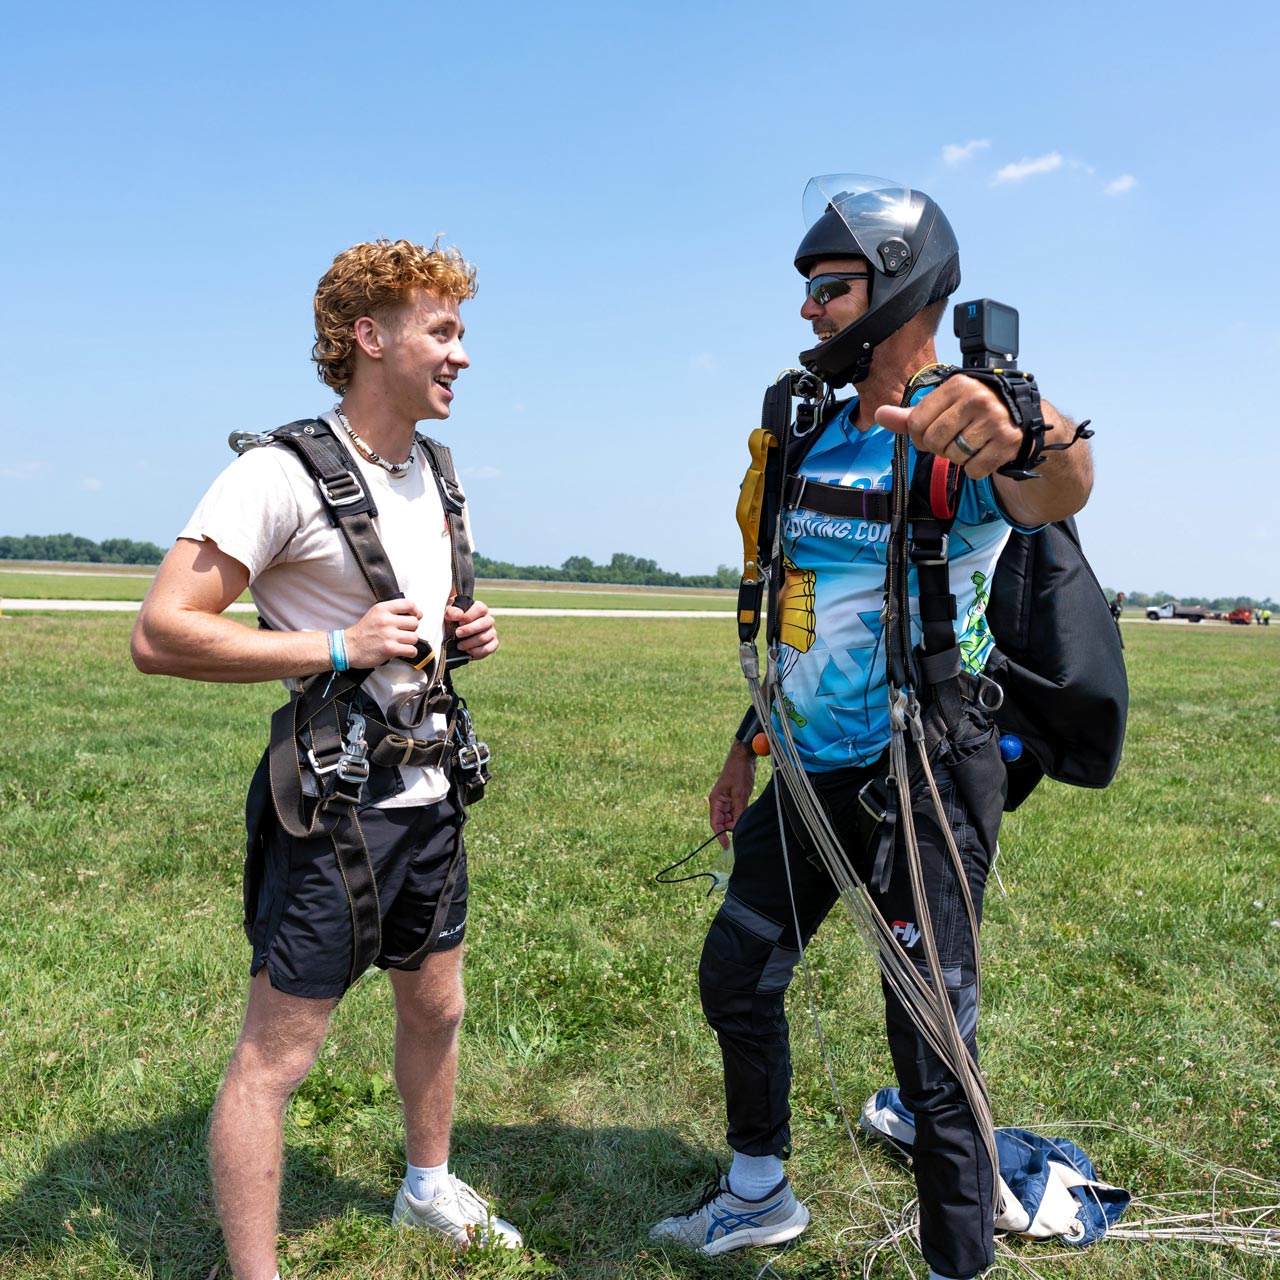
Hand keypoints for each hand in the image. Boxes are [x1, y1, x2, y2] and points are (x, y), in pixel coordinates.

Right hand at [343, 598, 423, 667]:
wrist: (347, 647)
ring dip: (409, 642)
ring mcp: (388, 635)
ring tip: (400, 643)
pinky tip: (403, 651)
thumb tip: (418, 614)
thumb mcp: (375, 614)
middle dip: (411, 629)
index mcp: (382, 609)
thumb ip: (394, 611)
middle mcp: (386, 620)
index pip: (409, 604)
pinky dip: (410, 652)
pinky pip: (412, 650)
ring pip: (414, 637)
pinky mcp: (390, 649)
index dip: (415, 611)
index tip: (413, 617)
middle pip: (414, 622)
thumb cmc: (363, 632)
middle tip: (402, 633)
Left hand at [446, 599, 498, 660]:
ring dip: (469, 643)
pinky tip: (468, 651)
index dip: (470, 615)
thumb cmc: (451, 624)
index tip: (459, 622)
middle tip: (457, 634)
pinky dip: (477, 651)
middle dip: (469, 630)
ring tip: (459, 645)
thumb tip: (460, 614)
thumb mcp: (447, 616)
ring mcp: (492, 632)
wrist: (452, 640)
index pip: (480, 608)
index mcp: (480, 609)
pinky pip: (489, 648)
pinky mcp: (493, 644)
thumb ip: (451, 612)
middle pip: (484, 623)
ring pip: (484, 637)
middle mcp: (488, 620)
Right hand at [709, 741, 755, 849]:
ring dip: (739, 820)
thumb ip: (739, 812)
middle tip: (746, 827)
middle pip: (724, 822)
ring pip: (731, 817)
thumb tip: (738, 829)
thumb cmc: (739, 772)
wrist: (744, 756)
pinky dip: (742, 814)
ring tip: (749, 816)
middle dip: (733, 827)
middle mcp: (719, 802)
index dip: (720, 836)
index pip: (715, 824)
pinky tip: (749, 811)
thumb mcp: (740, 793)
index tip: (728, 847)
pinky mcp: (734, 797)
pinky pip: (736, 811)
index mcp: (716, 801)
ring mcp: (727, 800)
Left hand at [876, 375, 1023, 478]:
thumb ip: (910, 414)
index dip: (919, 436)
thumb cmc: (974, 411)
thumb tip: (880, 415)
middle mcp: (976, 399)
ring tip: (972, 443)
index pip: (916, 423)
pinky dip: (976, 469)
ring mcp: (994, 420)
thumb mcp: (944, 405)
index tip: (932, 433)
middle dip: (940, 447)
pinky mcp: (1007, 442)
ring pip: (954, 457)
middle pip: (933, 442)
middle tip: (956, 439)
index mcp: (957, 386)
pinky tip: (985, 453)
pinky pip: (974, 470)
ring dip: (959, 458)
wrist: (1020, 416)